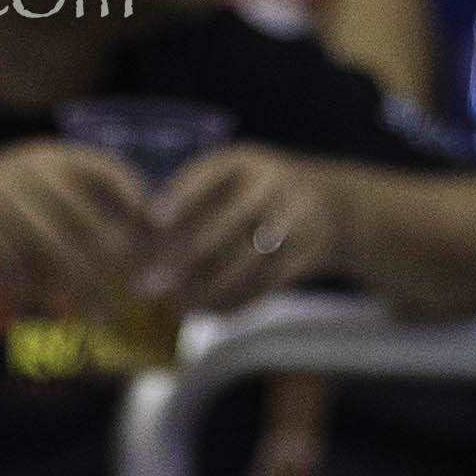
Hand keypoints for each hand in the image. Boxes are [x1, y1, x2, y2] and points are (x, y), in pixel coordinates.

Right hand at [0, 132, 152, 304]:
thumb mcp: (27, 189)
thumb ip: (66, 204)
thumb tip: (119, 235)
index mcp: (47, 157)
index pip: (104, 169)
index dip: (134, 198)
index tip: (155, 232)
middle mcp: (31, 171)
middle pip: (89, 217)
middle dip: (117, 258)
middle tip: (139, 290)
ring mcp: (6, 199)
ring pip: (61, 249)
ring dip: (86, 288)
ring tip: (105, 316)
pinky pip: (21, 269)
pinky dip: (37, 297)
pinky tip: (48, 318)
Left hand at [153, 141, 348, 312]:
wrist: (330, 207)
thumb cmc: (258, 196)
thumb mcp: (232, 181)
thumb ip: (194, 200)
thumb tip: (144, 231)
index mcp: (245, 162)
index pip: (209, 176)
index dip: (180, 198)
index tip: (152, 220)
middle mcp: (272, 185)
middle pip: (228, 223)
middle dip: (187, 257)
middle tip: (153, 284)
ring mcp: (295, 220)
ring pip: (247, 262)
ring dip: (210, 289)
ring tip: (180, 306)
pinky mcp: (307, 254)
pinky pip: (267, 284)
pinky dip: (236, 302)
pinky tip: (210, 313)